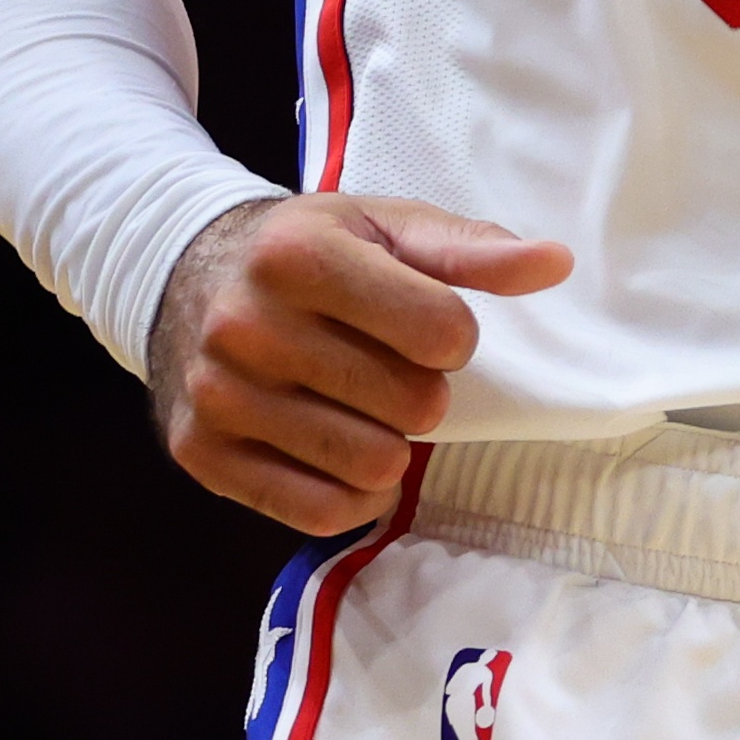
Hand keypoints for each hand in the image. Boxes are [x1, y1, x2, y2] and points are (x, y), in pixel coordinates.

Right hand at [147, 193, 571, 537]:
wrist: (183, 276)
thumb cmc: (307, 251)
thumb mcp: (385, 226)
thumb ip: (471, 248)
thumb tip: (555, 263)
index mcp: (298, 255)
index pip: (440, 331)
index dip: (454, 336)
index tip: (429, 326)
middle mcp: (248, 326)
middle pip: (412, 405)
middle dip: (422, 392)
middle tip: (390, 369)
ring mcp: (218, 396)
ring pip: (370, 465)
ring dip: (392, 446)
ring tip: (367, 408)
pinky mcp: (203, 455)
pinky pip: (321, 513)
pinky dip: (355, 495)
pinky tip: (345, 454)